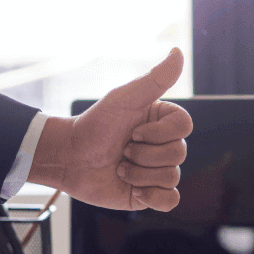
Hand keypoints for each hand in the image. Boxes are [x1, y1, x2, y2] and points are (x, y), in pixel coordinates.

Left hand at [28, 48, 191, 210]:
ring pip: (171, 177)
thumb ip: (155, 79)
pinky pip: (170, 200)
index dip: (159, 134)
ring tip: (120, 167)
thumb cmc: (94, 125)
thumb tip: (178, 52)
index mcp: (162, 121)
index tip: (133, 131)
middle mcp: (163, 145)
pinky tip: (135, 189)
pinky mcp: (150, 194)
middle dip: (144, 155)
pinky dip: (153, 196)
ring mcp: (158, 170)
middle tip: (122, 150)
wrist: (70, 158)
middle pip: (179, 154)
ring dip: (139, 174)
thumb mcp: (124, 99)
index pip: (184, 127)